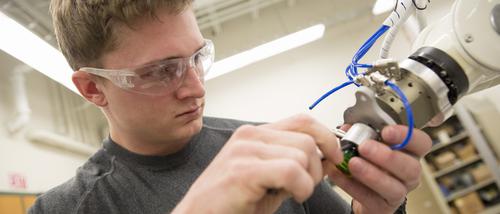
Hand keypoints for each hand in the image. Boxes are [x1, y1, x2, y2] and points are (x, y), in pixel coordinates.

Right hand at [173, 114, 342, 213]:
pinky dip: (300, 187)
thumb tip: (328, 157)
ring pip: (302, 155)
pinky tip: (290, 196)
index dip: (327, 137)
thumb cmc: (231, 201)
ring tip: (291, 193)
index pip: (303, 120)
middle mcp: (250, 136)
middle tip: (305, 186)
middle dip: (318, 167)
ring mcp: (244, 150)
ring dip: (307, 181)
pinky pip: (291, 171)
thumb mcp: (268, 178)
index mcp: (255, 134)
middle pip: (307, 139)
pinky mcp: (242, 170)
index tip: (335, 156)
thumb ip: (293, 163)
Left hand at [325, 125, 431, 213]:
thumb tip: (347, 128)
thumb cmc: (370, 163)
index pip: (421, 143)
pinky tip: (339, 174)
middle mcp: (409, 174)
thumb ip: (360, 134)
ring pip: (394, 187)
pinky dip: (352, 185)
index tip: (386, 131)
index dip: (407, 136)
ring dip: (372, 174)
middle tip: (365, 147)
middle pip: (411, 167)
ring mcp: (398, 192)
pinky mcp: (382, 207)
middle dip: (387, 156)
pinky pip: (369, 198)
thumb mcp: (369, 144)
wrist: (363, 191)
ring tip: (353, 163)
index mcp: (409, 153)